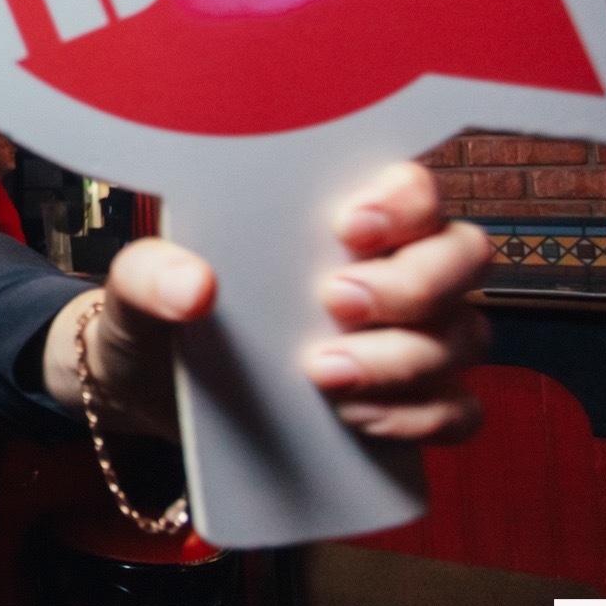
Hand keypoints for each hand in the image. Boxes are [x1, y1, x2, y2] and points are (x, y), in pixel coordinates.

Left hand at [45, 161, 489, 443]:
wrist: (149, 391)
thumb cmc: (161, 314)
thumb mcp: (139, 290)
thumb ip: (150, 274)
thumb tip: (193, 286)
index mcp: (341, 220)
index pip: (413, 187)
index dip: (404, 201)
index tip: (349, 227)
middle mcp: (392, 269)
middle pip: (463, 256)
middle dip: (412, 284)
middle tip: (336, 303)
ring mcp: (408, 337)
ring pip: (465, 335)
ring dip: (404, 358)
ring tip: (324, 373)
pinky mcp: (405, 403)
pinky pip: (457, 410)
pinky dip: (422, 418)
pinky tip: (358, 418)